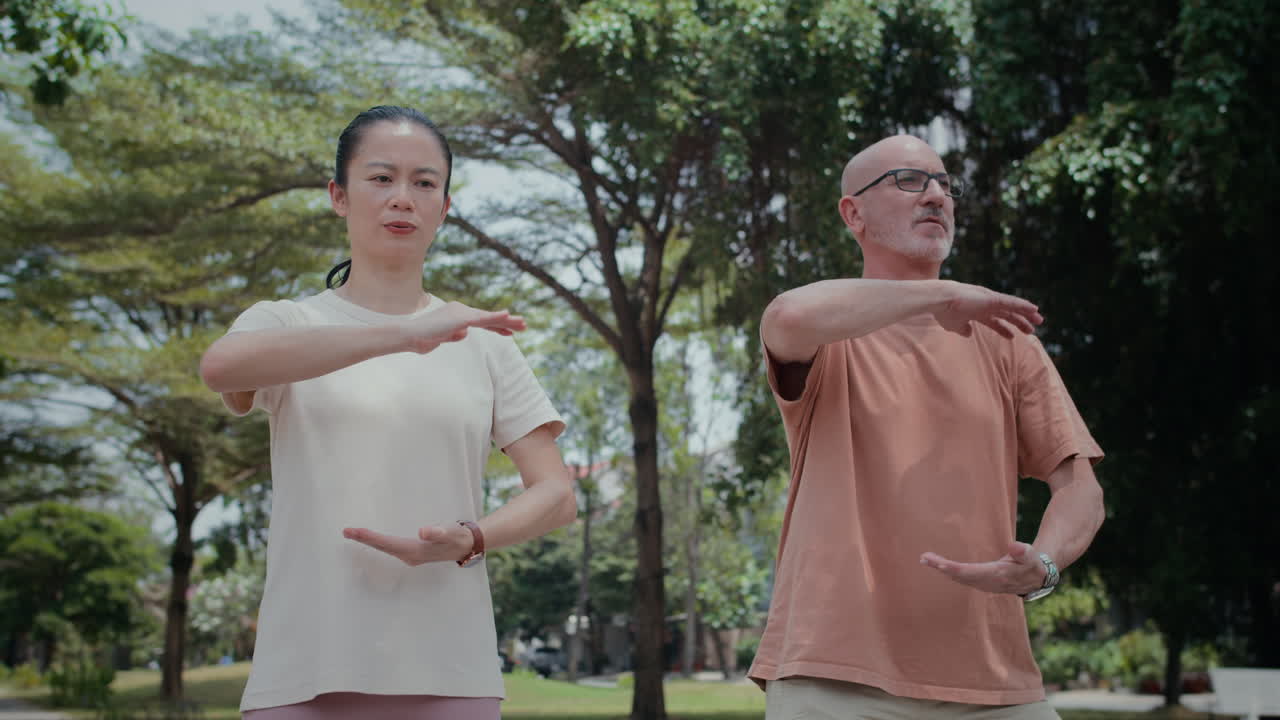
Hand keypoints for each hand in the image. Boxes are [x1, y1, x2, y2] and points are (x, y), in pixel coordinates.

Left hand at [342, 524, 474, 565]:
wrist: (466, 546)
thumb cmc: (458, 537)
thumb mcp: (449, 532)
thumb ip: (437, 532)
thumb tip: (422, 532)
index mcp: (414, 551)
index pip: (386, 543)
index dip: (369, 537)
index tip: (353, 531)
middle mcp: (409, 555)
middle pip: (382, 547)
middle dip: (364, 539)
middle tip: (346, 531)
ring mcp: (410, 555)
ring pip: (385, 548)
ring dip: (370, 541)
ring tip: (354, 534)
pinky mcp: (412, 552)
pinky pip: (390, 547)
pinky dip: (379, 542)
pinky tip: (373, 539)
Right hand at [401, 301, 526, 353]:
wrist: (408, 336)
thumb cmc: (421, 339)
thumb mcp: (441, 338)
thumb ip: (453, 335)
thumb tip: (465, 334)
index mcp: (457, 315)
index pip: (481, 321)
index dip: (497, 326)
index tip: (510, 332)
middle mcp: (460, 310)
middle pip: (488, 317)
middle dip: (506, 323)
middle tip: (524, 326)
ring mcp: (461, 313)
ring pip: (488, 317)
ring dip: (507, 321)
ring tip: (522, 324)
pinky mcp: (460, 318)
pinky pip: (482, 318)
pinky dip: (495, 318)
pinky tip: (508, 316)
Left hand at [919, 541, 1046, 594]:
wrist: (1036, 578)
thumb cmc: (1032, 564)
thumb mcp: (1032, 557)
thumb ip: (1024, 552)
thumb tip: (1014, 547)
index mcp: (998, 576)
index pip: (971, 573)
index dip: (955, 569)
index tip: (940, 564)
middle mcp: (988, 583)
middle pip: (960, 576)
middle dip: (942, 568)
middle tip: (924, 558)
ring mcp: (984, 585)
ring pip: (959, 578)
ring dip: (942, 569)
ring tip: (926, 559)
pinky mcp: (982, 582)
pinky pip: (962, 578)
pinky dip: (950, 572)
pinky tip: (940, 566)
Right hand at [932, 282, 1042, 338]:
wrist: (939, 301)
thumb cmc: (943, 311)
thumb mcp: (954, 325)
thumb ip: (962, 329)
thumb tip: (969, 334)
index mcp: (976, 312)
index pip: (993, 320)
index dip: (1003, 328)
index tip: (1012, 337)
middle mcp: (985, 305)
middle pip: (1006, 314)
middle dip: (1019, 321)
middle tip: (1031, 330)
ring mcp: (989, 300)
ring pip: (1012, 307)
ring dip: (1026, 314)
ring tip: (1039, 320)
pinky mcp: (992, 298)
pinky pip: (1012, 302)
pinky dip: (1023, 305)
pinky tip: (1034, 309)